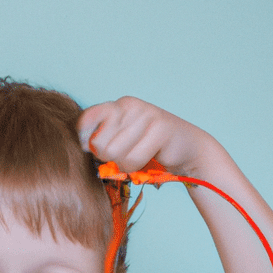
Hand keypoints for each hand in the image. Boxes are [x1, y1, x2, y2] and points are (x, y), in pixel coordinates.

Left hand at [78, 97, 209, 176]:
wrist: (187, 149)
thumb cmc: (148, 150)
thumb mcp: (120, 143)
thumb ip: (101, 142)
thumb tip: (85, 146)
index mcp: (116, 106)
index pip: (86, 120)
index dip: (86, 141)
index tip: (96, 151)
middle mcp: (128, 105)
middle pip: (98, 144)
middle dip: (109, 158)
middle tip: (125, 156)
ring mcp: (145, 113)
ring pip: (115, 154)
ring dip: (125, 165)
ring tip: (138, 157)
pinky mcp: (160, 128)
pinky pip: (133, 160)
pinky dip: (137, 168)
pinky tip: (149, 159)